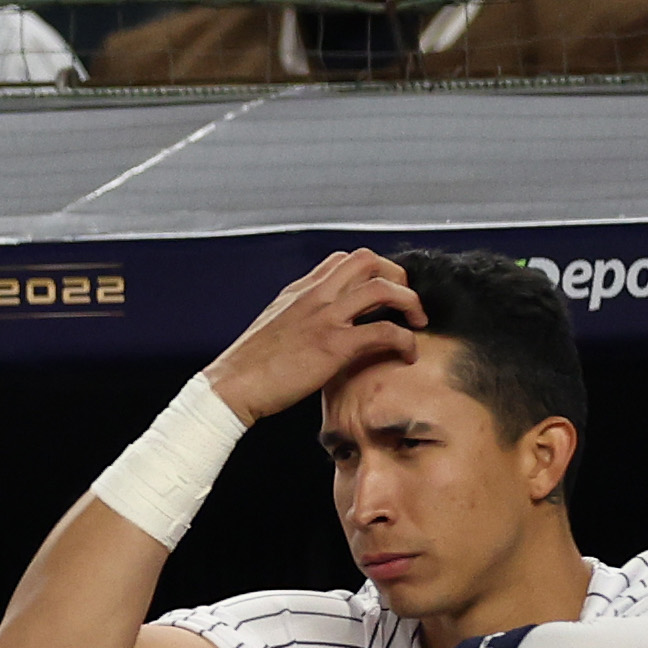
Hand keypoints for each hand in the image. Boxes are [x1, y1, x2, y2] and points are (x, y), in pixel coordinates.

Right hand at [200, 249, 424, 424]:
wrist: (230, 387)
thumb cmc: (248, 368)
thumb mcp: (273, 329)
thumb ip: (298, 319)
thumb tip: (316, 328)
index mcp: (298, 292)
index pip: (342, 260)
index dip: (371, 271)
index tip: (382, 294)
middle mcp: (314, 296)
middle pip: (367, 260)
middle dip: (396, 276)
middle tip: (405, 303)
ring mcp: (325, 318)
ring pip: (384, 288)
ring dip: (410, 302)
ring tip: (417, 323)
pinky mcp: (334, 345)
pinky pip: (386, 331)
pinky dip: (406, 341)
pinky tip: (408, 355)